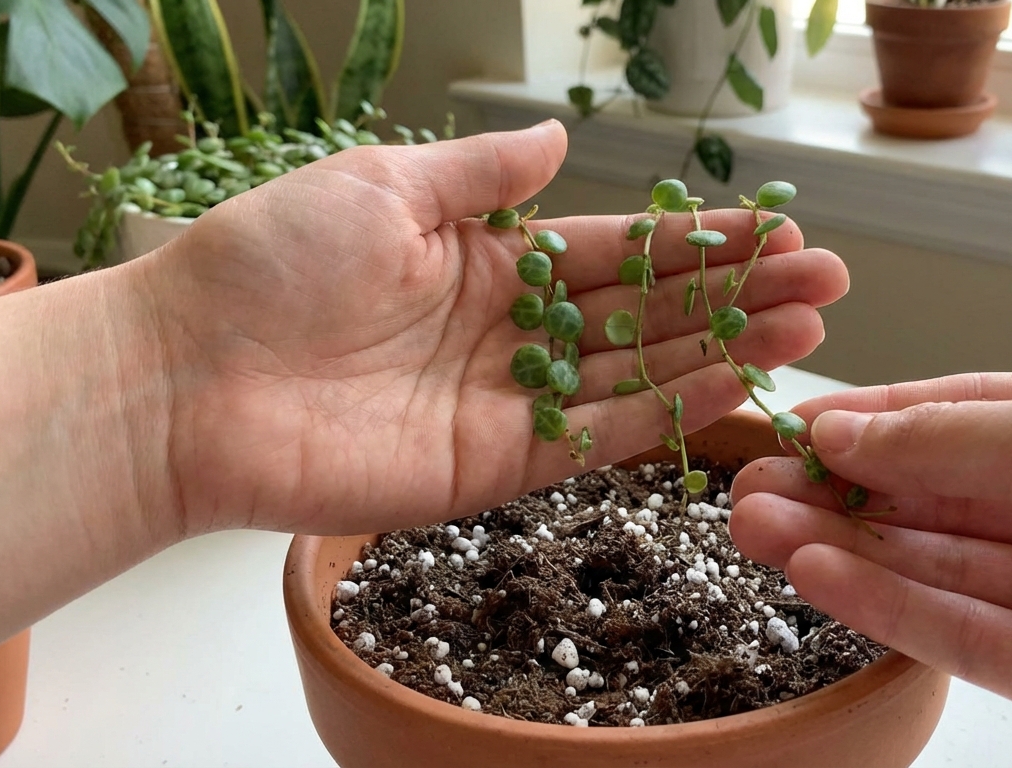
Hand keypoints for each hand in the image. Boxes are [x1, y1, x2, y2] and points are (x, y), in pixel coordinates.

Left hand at [141, 121, 847, 535]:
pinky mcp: (495, 466)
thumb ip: (481, 175)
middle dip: (737, 295)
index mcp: (484, 258)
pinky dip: (665, 413)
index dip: (696, 242)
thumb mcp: (382, 186)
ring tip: (807, 327)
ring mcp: (508, 401)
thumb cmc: (268, 265)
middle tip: (825, 279)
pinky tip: (731, 382)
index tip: (773, 228)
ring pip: (638, 374)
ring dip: (724, 351)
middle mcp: (509, 330)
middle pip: (647, 314)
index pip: (616, 251)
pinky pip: (596, 438)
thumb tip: (556, 138)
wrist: (186, 382)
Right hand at [729, 367, 1011, 766]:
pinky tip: (817, 576)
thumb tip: (849, 431)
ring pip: (939, 566)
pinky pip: (964, 635)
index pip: (968, 413)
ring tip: (753, 528)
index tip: (792, 427)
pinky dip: (890, 605)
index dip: (876, 420)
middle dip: (841, 488)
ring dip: (845, 546)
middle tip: (746, 486)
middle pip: (941, 495)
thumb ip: (954, 442)